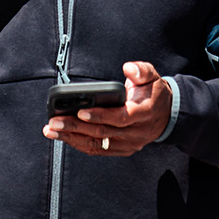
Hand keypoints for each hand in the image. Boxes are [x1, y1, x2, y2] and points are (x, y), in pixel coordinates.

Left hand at [44, 62, 172, 155]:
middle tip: (54, 122)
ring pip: (97, 144)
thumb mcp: (153, 76)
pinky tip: (64, 137)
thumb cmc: (154, 94)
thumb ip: (141, 70)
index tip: (80, 111)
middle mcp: (137, 132)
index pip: (120, 117)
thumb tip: (128, 68)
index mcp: (144, 113)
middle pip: (103, 132)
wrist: (167, 114)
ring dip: (72, 138)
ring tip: (52, 131)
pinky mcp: (122, 149)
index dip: (99, 116)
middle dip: (75, 127)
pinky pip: (98, 150)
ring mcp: (129, 143)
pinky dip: (79, 144)